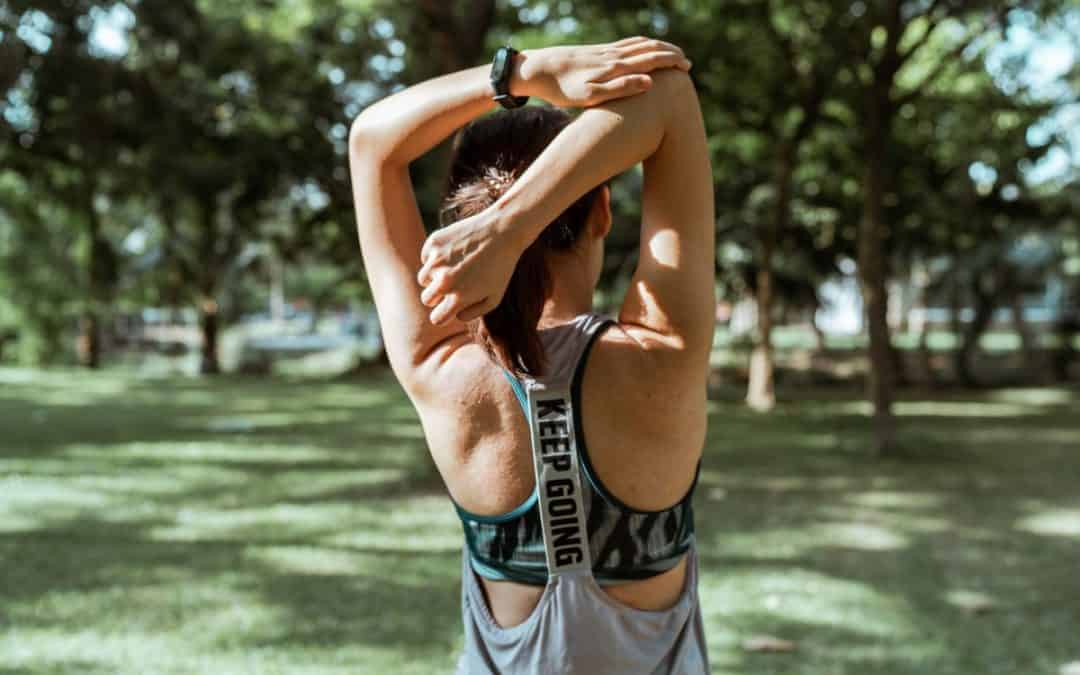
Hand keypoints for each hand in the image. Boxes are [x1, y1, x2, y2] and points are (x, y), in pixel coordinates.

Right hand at [417, 210, 522, 325]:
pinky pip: (426, 257)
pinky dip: (435, 257)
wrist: (503, 230)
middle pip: (427, 299)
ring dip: (435, 277)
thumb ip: (473, 313)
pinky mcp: (434, 243)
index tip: (449, 308)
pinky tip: (454, 251)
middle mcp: (444, 281)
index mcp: (458, 298)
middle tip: (455, 284)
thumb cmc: (501, 267)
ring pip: (424, 278)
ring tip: (456, 266)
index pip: (436, 319)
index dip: (443, 315)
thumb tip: (454, 316)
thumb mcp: (495, 297)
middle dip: (438, 296)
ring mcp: (436, 261)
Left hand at [515, 36, 690, 107]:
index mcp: (614, 67)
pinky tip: (642, 50)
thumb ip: (620, 89)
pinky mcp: (596, 51)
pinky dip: (641, 45)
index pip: (651, 59)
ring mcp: (604, 51)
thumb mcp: (589, 97)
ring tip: (671, 55)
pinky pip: (625, 44)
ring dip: (658, 48)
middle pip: (648, 48)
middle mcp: (612, 55)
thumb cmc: (561, 90)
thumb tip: (649, 81)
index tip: (687, 68)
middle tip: (686, 63)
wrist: (536, 70)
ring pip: (638, 44)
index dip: (671, 62)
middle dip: (670, 54)